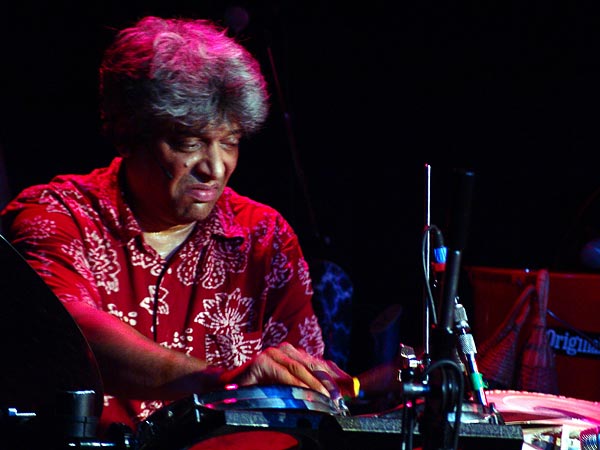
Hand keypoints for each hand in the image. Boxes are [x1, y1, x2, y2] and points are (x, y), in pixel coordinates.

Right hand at [220, 342, 353, 400]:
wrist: (225, 387)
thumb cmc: (256, 389)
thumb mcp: (284, 388)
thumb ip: (303, 387)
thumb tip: (330, 395)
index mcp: (292, 354)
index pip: (319, 362)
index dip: (336, 374)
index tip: (350, 387)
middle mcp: (284, 350)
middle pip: (313, 364)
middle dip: (330, 381)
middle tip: (341, 396)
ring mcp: (272, 354)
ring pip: (300, 368)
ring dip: (316, 384)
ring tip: (328, 397)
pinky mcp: (262, 362)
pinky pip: (284, 375)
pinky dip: (297, 385)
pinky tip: (306, 394)